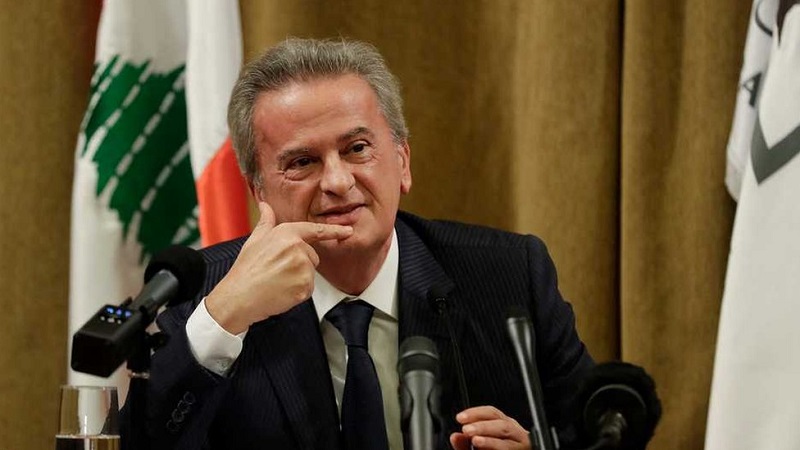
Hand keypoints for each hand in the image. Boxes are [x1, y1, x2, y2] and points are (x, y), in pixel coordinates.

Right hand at [205, 201, 352, 333]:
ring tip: (276, 281)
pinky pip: (308, 289)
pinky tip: (281, 292)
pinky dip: (297, 293)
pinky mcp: (304, 286)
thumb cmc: (245, 269)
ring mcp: (302, 268)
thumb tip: (265, 206)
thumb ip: (266, 222)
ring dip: (298, 279)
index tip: (348, 231)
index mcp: (286, 234)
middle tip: (276, 271)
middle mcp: (297, 248)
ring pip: (310, 273)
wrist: (238, 297)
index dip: (334, 230)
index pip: (315, 231)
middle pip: (312, 256)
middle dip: (299, 264)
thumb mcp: (254, 240)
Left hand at [450, 406, 530, 449]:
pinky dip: (497, 448)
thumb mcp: (477, 448)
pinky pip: (511, 449)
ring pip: (509, 438)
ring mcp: (521, 444)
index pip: (491, 413)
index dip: (475, 413)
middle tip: (466, 430)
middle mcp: (514, 433)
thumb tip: (454, 436)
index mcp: (503, 426)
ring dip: (490, 439)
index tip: (460, 418)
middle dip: (483, 426)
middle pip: (502, 424)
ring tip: (476, 441)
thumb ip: (465, 444)